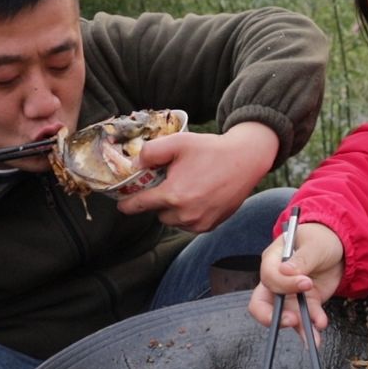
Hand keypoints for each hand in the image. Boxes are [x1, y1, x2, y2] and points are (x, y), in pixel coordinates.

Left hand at [116, 122, 278, 231]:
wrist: (245, 160)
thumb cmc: (211, 150)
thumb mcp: (177, 142)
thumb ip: (150, 152)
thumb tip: (135, 165)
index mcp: (173, 195)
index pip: (139, 205)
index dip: (127, 204)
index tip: (122, 204)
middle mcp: (185, 214)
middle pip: (158, 213)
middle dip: (159, 201)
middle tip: (169, 183)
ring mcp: (199, 223)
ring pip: (174, 220)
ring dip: (174, 209)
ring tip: (187, 188)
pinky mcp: (211, 226)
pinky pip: (190, 224)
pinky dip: (189, 214)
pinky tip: (198, 196)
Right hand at [247, 222, 344, 339]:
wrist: (339, 248)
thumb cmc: (320, 239)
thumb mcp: (314, 244)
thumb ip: (302, 258)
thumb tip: (285, 271)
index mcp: (273, 260)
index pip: (269, 277)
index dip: (284, 284)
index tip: (306, 283)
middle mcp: (277, 280)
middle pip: (262, 304)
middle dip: (273, 317)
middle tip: (292, 320)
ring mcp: (290, 294)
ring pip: (285, 316)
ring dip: (298, 328)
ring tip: (312, 336)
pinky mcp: (305, 303)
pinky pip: (304, 318)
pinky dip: (312, 325)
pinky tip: (320, 325)